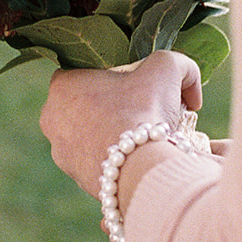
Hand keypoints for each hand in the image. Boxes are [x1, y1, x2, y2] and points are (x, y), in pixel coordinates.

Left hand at [40, 50, 202, 199]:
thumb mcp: (168, 68)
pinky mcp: (74, 176)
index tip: (141, 87)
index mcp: (61, 85)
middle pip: (89, 104)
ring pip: (92, 134)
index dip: (118, 77)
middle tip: (145, 113)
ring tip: (142, 139)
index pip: (88, 72)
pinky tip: (135, 159)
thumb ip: (180, 65)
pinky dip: (114, 159)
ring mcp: (59, 151)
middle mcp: (51, 117)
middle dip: (115, 107)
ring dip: (113, 134)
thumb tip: (191, 92)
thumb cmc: (144, 112)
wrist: (139, 169)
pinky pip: (97, 161)